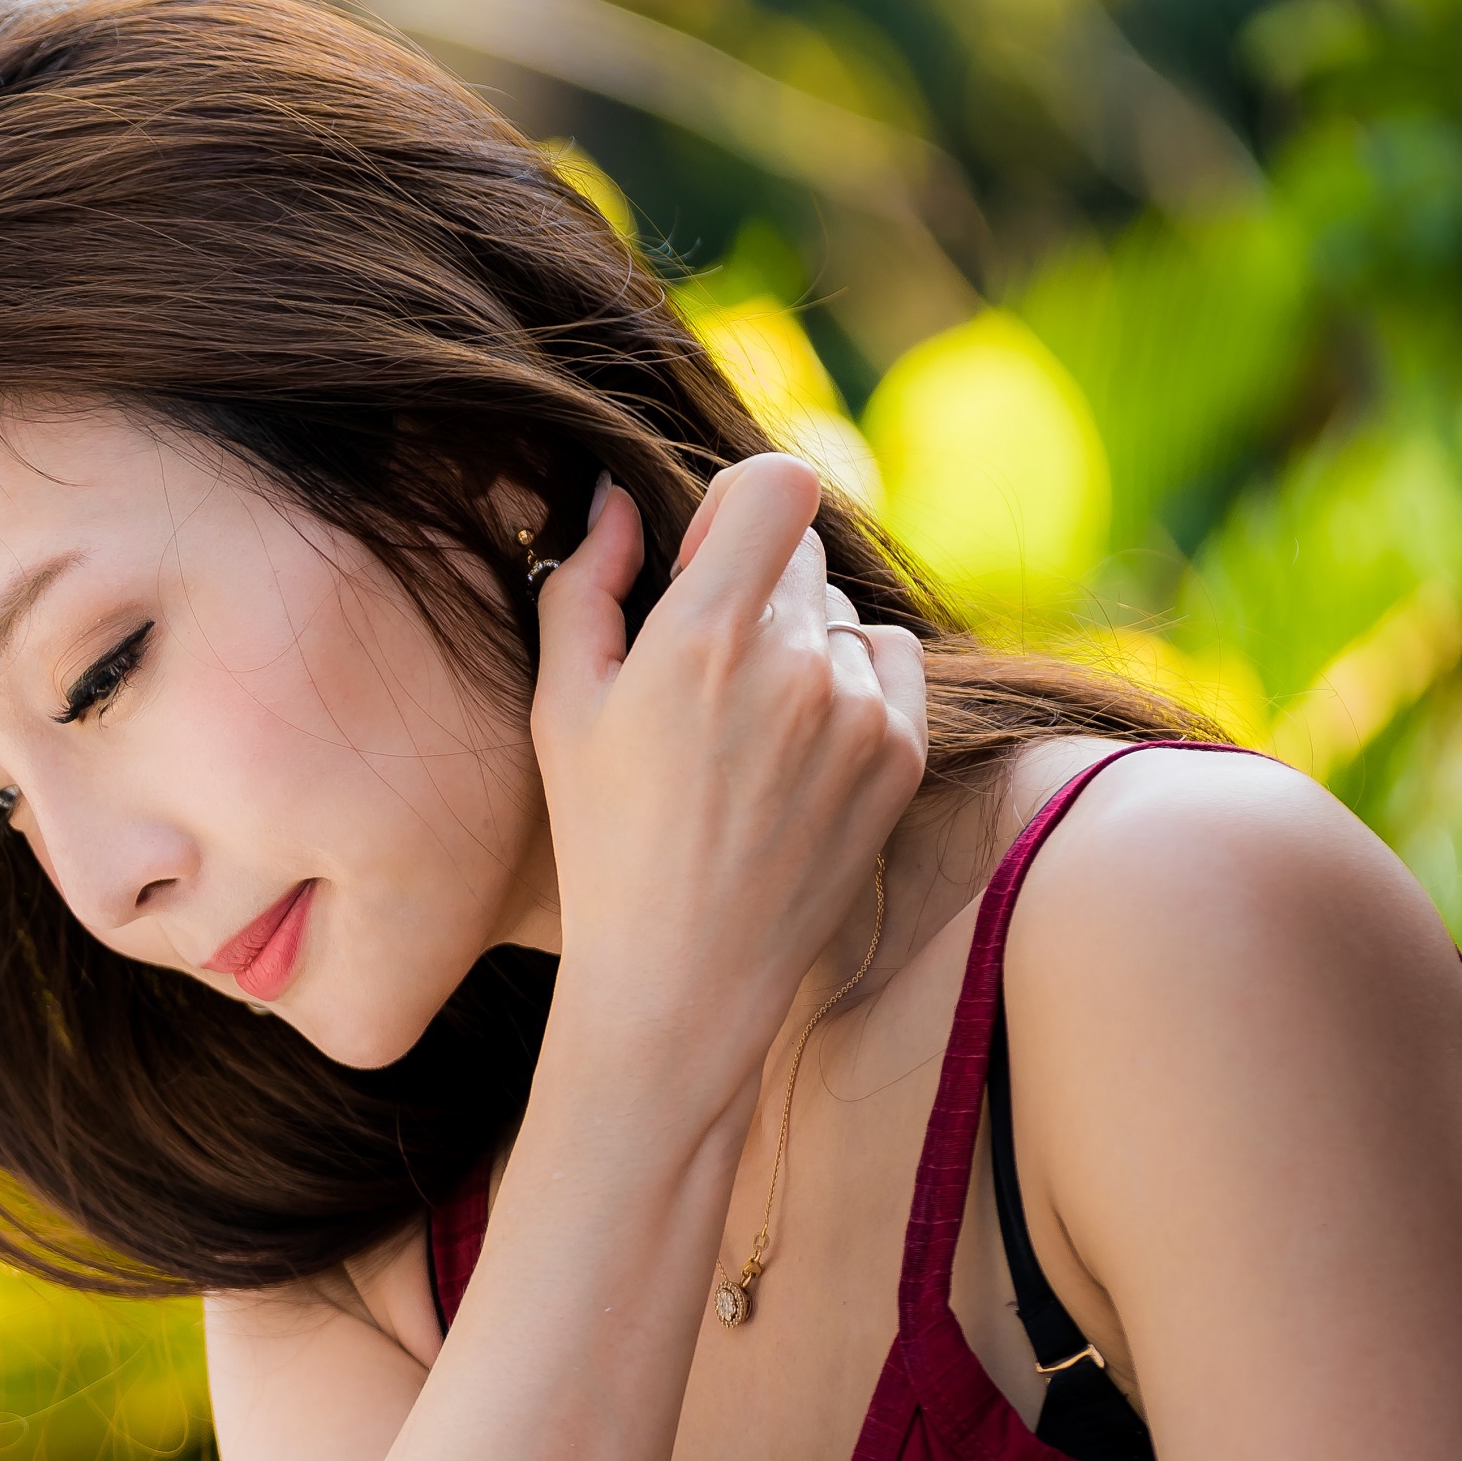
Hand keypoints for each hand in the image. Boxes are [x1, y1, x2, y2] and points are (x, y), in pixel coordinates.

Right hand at [525, 456, 929, 1077]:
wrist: (683, 974)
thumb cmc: (603, 839)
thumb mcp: (561, 709)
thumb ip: (586, 583)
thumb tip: (619, 499)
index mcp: (701, 638)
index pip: (778, 486)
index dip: (738, 504)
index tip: (705, 559)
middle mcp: (795, 663)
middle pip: (802, 553)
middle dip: (756, 587)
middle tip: (707, 673)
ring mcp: (859, 711)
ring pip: (841, 615)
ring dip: (802, 645)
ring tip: (748, 735)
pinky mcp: (900, 753)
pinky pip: (888, 662)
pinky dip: (850, 686)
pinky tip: (796, 751)